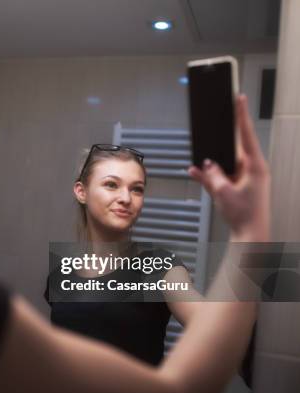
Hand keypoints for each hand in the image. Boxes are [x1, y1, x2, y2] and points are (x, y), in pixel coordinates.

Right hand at [188, 94, 270, 239]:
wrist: (250, 235)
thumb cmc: (246, 216)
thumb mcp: (224, 193)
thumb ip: (213, 175)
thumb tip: (206, 165)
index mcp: (256, 166)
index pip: (246, 134)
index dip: (241, 115)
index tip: (239, 98)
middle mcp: (251, 170)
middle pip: (233, 148)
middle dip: (219, 143)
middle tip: (213, 127)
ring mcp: (244, 178)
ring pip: (224, 163)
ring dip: (211, 164)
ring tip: (201, 166)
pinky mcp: (236, 187)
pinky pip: (219, 175)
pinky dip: (208, 175)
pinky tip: (195, 172)